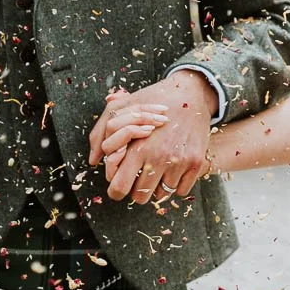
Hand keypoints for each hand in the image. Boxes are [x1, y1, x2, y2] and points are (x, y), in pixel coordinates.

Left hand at [89, 71, 215, 203]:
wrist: (190, 93)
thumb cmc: (153, 100)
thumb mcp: (123, 109)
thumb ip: (102, 132)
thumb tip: (93, 160)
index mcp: (137, 148)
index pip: (119, 188)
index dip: (117, 191)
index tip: (121, 185)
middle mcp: (157, 158)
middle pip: (140, 196)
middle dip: (138, 189)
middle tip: (142, 176)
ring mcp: (178, 162)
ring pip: (161, 195)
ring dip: (158, 187)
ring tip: (159, 170)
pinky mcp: (196, 163)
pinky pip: (181, 190)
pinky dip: (177, 184)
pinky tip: (174, 169)